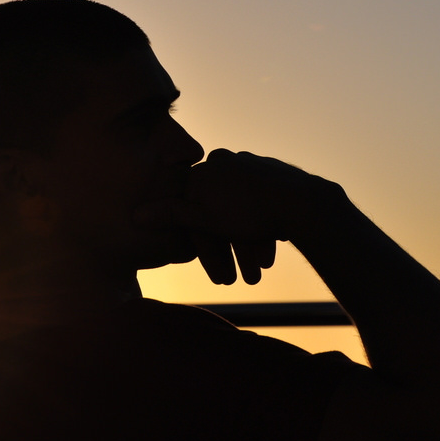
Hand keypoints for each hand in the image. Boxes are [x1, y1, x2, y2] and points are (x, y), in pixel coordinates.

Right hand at [136, 149, 315, 284]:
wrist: (304, 202)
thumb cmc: (250, 214)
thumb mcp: (204, 220)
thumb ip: (170, 215)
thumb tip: (135, 215)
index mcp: (205, 170)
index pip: (194, 213)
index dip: (206, 248)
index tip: (221, 276)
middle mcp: (224, 161)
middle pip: (219, 215)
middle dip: (232, 252)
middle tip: (245, 279)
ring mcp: (248, 164)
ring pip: (240, 212)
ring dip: (248, 245)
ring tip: (261, 268)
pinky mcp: (269, 172)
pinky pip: (257, 203)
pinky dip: (260, 228)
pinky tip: (270, 250)